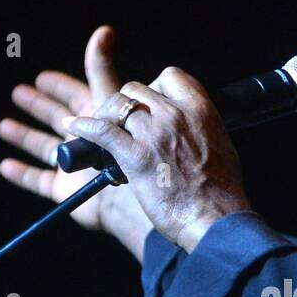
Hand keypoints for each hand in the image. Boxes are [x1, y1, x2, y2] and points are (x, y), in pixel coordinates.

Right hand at [0, 26, 152, 257]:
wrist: (135, 193)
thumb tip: (103, 31)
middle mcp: (85, 139)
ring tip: (4, 126)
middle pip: (57, 117)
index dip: (58, 85)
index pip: (74, 95)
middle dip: (38, 105)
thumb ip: (102, 70)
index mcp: (98, 117)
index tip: (41, 76)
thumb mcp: (111, 102)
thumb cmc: (128, 145)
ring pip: (43, 147)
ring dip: (24, 136)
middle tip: (19, 93)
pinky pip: (38, 180)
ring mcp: (74, 166)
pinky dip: (21, 173)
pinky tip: (6, 165)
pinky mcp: (65, 190)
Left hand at [61, 68, 251, 251]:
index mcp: (200, 110)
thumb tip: (190, 126)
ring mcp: (153, 135)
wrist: (216, 220)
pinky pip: (101, 131)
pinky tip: (74, 126)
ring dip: (105, 115)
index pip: (170, 77)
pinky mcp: (135, 158)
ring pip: (116, 105)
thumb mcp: (221, 146)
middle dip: (126, 104)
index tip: (152, 103)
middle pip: (136, 89)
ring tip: (100, 127)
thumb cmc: (222, 193)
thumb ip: (201, 128)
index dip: (155, 87)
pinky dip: (84, 127)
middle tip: (123, 124)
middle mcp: (174, 116)